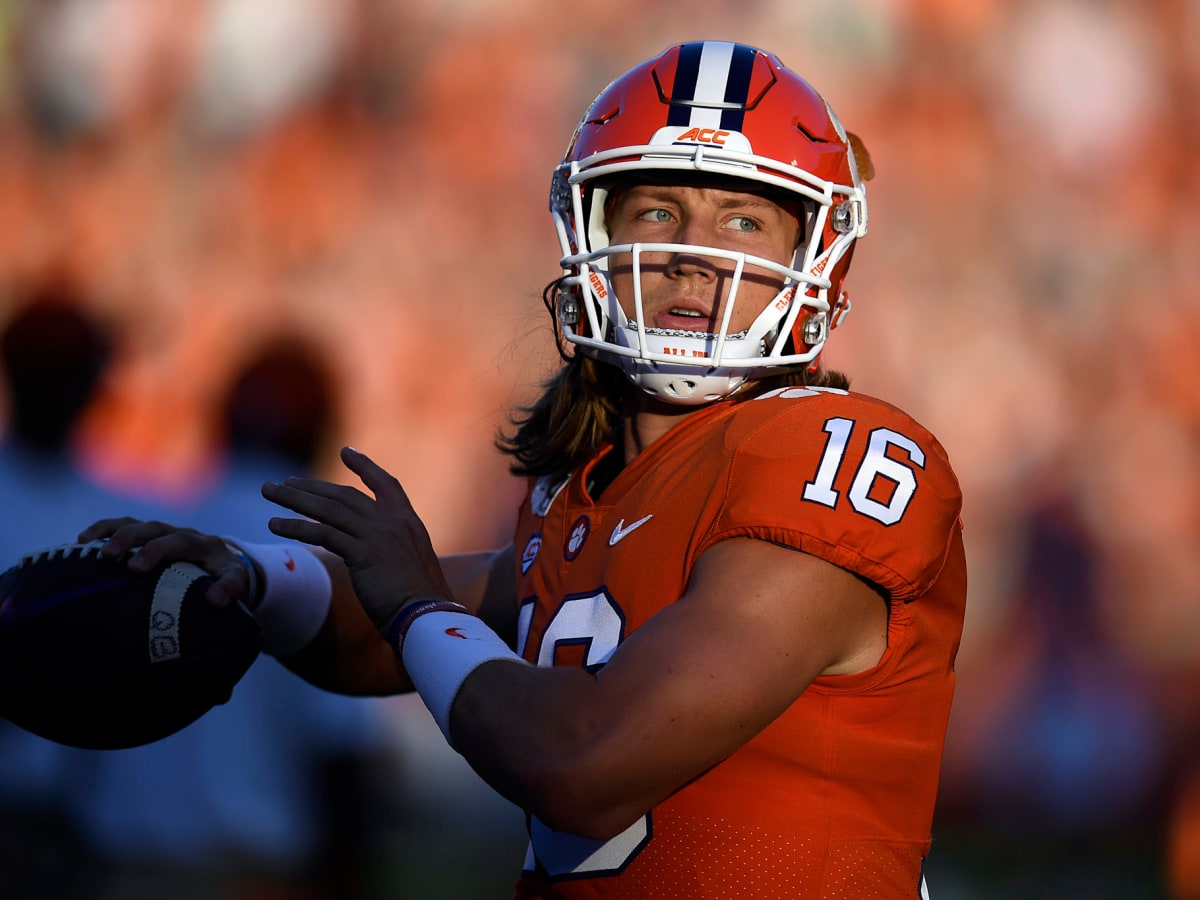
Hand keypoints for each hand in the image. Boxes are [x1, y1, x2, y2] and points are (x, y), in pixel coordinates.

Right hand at [76, 518, 253, 607]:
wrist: (225, 566)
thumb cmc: (227, 578)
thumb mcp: (237, 583)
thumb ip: (230, 590)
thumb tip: (215, 601)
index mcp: (203, 544)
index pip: (179, 541)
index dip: (156, 551)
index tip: (136, 568)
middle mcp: (181, 533)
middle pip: (154, 528)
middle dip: (130, 539)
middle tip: (109, 556)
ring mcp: (163, 533)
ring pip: (136, 523)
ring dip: (111, 531)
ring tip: (85, 543)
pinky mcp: (148, 536)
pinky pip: (124, 525)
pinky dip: (103, 530)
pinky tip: (81, 541)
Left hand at [261, 447, 454, 633]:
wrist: (427, 615)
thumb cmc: (421, 601)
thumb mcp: (412, 566)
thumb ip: (393, 553)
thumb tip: (375, 558)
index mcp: (408, 522)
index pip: (386, 484)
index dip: (365, 466)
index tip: (346, 451)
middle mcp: (392, 522)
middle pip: (345, 495)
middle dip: (311, 486)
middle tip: (285, 483)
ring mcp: (377, 536)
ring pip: (328, 509)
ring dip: (294, 499)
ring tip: (269, 492)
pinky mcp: (362, 553)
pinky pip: (322, 533)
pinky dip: (295, 526)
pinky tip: (275, 524)